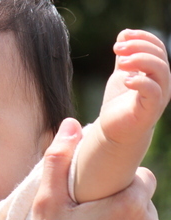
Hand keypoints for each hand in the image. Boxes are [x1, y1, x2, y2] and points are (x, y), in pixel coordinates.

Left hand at [100, 29, 170, 146]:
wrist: (114, 129)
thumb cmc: (120, 102)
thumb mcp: (121, 73)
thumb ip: (125, 56)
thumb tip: (124, 34)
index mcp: (156, 71)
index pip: (157, 47)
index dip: (142, 37)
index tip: (123, 36)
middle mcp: (162, 82)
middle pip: (159, 56)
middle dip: (138, 47)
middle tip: (117, 49)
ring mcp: (159, 95)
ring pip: (160, 70)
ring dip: (140, 60)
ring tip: (120, 63)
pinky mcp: (151, 109)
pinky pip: (153, 91)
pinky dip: (141, 82)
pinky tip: (125, 80)